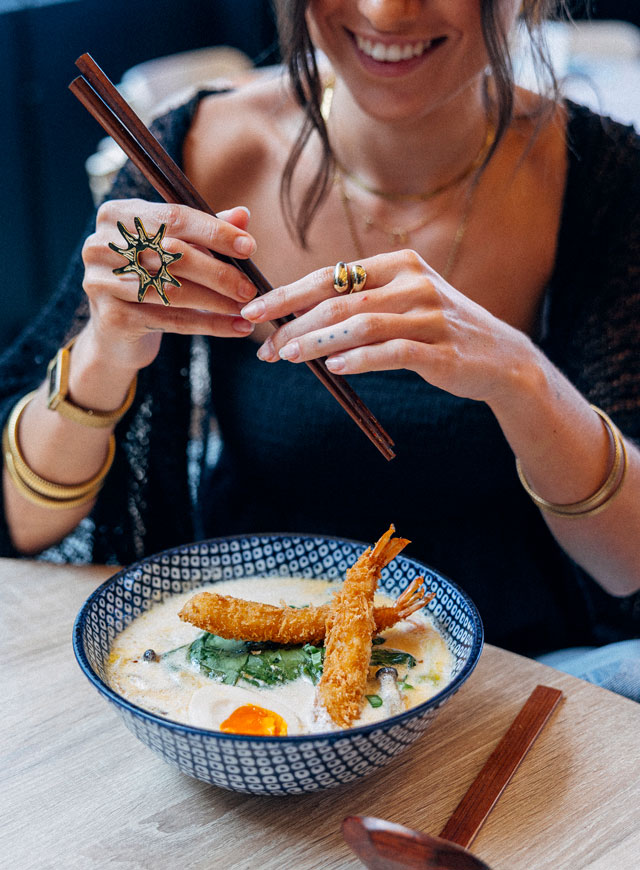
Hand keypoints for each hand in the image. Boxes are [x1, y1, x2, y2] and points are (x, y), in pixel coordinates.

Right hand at [82, 199, 257, 371]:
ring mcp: (103, 282)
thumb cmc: (149, 279)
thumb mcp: (174, 249)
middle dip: (218, 272)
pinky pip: (172, 321)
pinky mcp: (113, 317)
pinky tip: (235, 328)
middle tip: (249, 288)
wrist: (116, 332)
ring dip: (217, 302)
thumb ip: (206, 232)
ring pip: (173, 291)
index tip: (249, 247)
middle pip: (174, 255)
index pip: (174, 217)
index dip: (214, 232)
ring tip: (246, 309)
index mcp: (118, 216)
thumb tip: (243, 216)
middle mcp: (103, 245)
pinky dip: (209, 325)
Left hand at [241, 250, 533, 405]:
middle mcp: (414, 282)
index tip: (254, 311)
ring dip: (317, 342)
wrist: (500, 357)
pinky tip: (334, 368)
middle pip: (338, 300)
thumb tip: (295, 318)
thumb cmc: (438, 330)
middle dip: (293, 324)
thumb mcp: (402, 303)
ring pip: (360, 324)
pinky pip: (393, 353)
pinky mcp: (441, 350)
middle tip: (265, 347)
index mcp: (399, 264)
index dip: (287, 294)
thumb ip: (359, 303)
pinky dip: (360, 359)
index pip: (330, 276)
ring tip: (289, 357)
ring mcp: (430, 315)